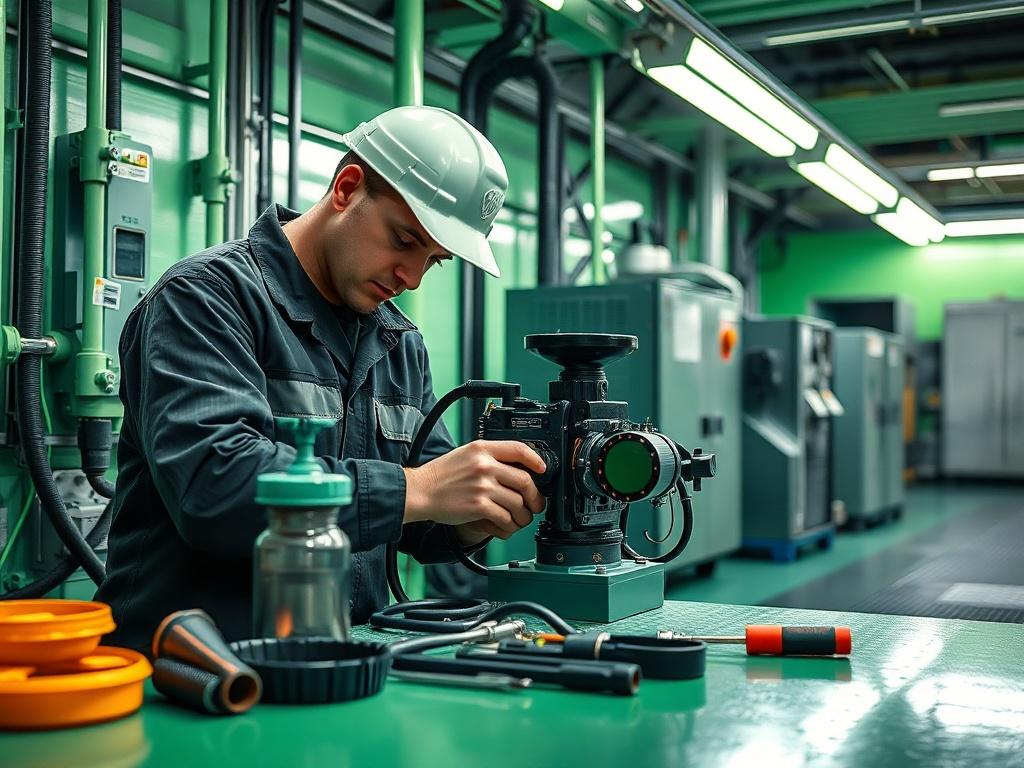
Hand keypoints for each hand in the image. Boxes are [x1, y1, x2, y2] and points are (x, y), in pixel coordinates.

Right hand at [403, 441, 546, 539]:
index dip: (535, 460)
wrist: (420, 491)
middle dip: (535, 496)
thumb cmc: (441, 475)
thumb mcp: (465, 454)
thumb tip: (514, 466)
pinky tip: (507, 524)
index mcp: (482, 449)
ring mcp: (482, 486)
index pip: (518, 449)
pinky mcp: (478, 506)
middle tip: (536, 504)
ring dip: (524, 515)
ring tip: (521, 518)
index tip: (542, 469)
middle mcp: (484, 465)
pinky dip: (510, 524)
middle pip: (524, 480)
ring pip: (518, 502)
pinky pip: (505, 517)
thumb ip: (488, 456)